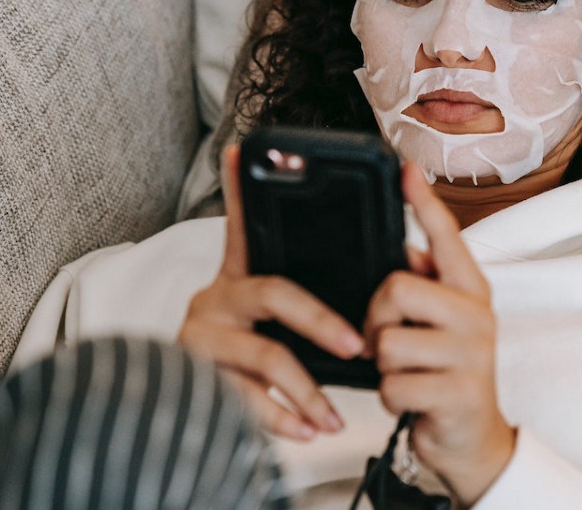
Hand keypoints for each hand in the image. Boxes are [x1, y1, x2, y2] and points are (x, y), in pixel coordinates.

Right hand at [177, 145, 363, 439]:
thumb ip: (313, 296)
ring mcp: (201, 338)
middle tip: (358, 344)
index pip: (243, 227)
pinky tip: (305, 430)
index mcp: (239, 276)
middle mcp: (215, 299)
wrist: (186, 418)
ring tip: (335, 415)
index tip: (241, 151)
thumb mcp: (276, 323)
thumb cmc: (251, 358)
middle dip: (320, 321)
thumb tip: (395, 263)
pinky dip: (279, 418)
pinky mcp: (194, 378)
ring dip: (307, 388)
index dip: (240, 190)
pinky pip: (242, 397)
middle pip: (273, 293)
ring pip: (264, 354)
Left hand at [363, 163, 515, 505]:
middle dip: (375, 317)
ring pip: (387, 341)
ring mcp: (471, 354)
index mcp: (470, 290)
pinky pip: (393, 384)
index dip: (424, 202)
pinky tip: (411, 399)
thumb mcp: (440, 324)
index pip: (446, 236)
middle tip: (383, 340)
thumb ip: (425, 286)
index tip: (406, 169)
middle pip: (396, 287)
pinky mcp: (457, 393)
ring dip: (383, 365)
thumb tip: (404, 248)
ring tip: (405, 373)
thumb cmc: (446, 373)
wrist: (473, 442)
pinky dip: (390, 396)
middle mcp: (476, 315)